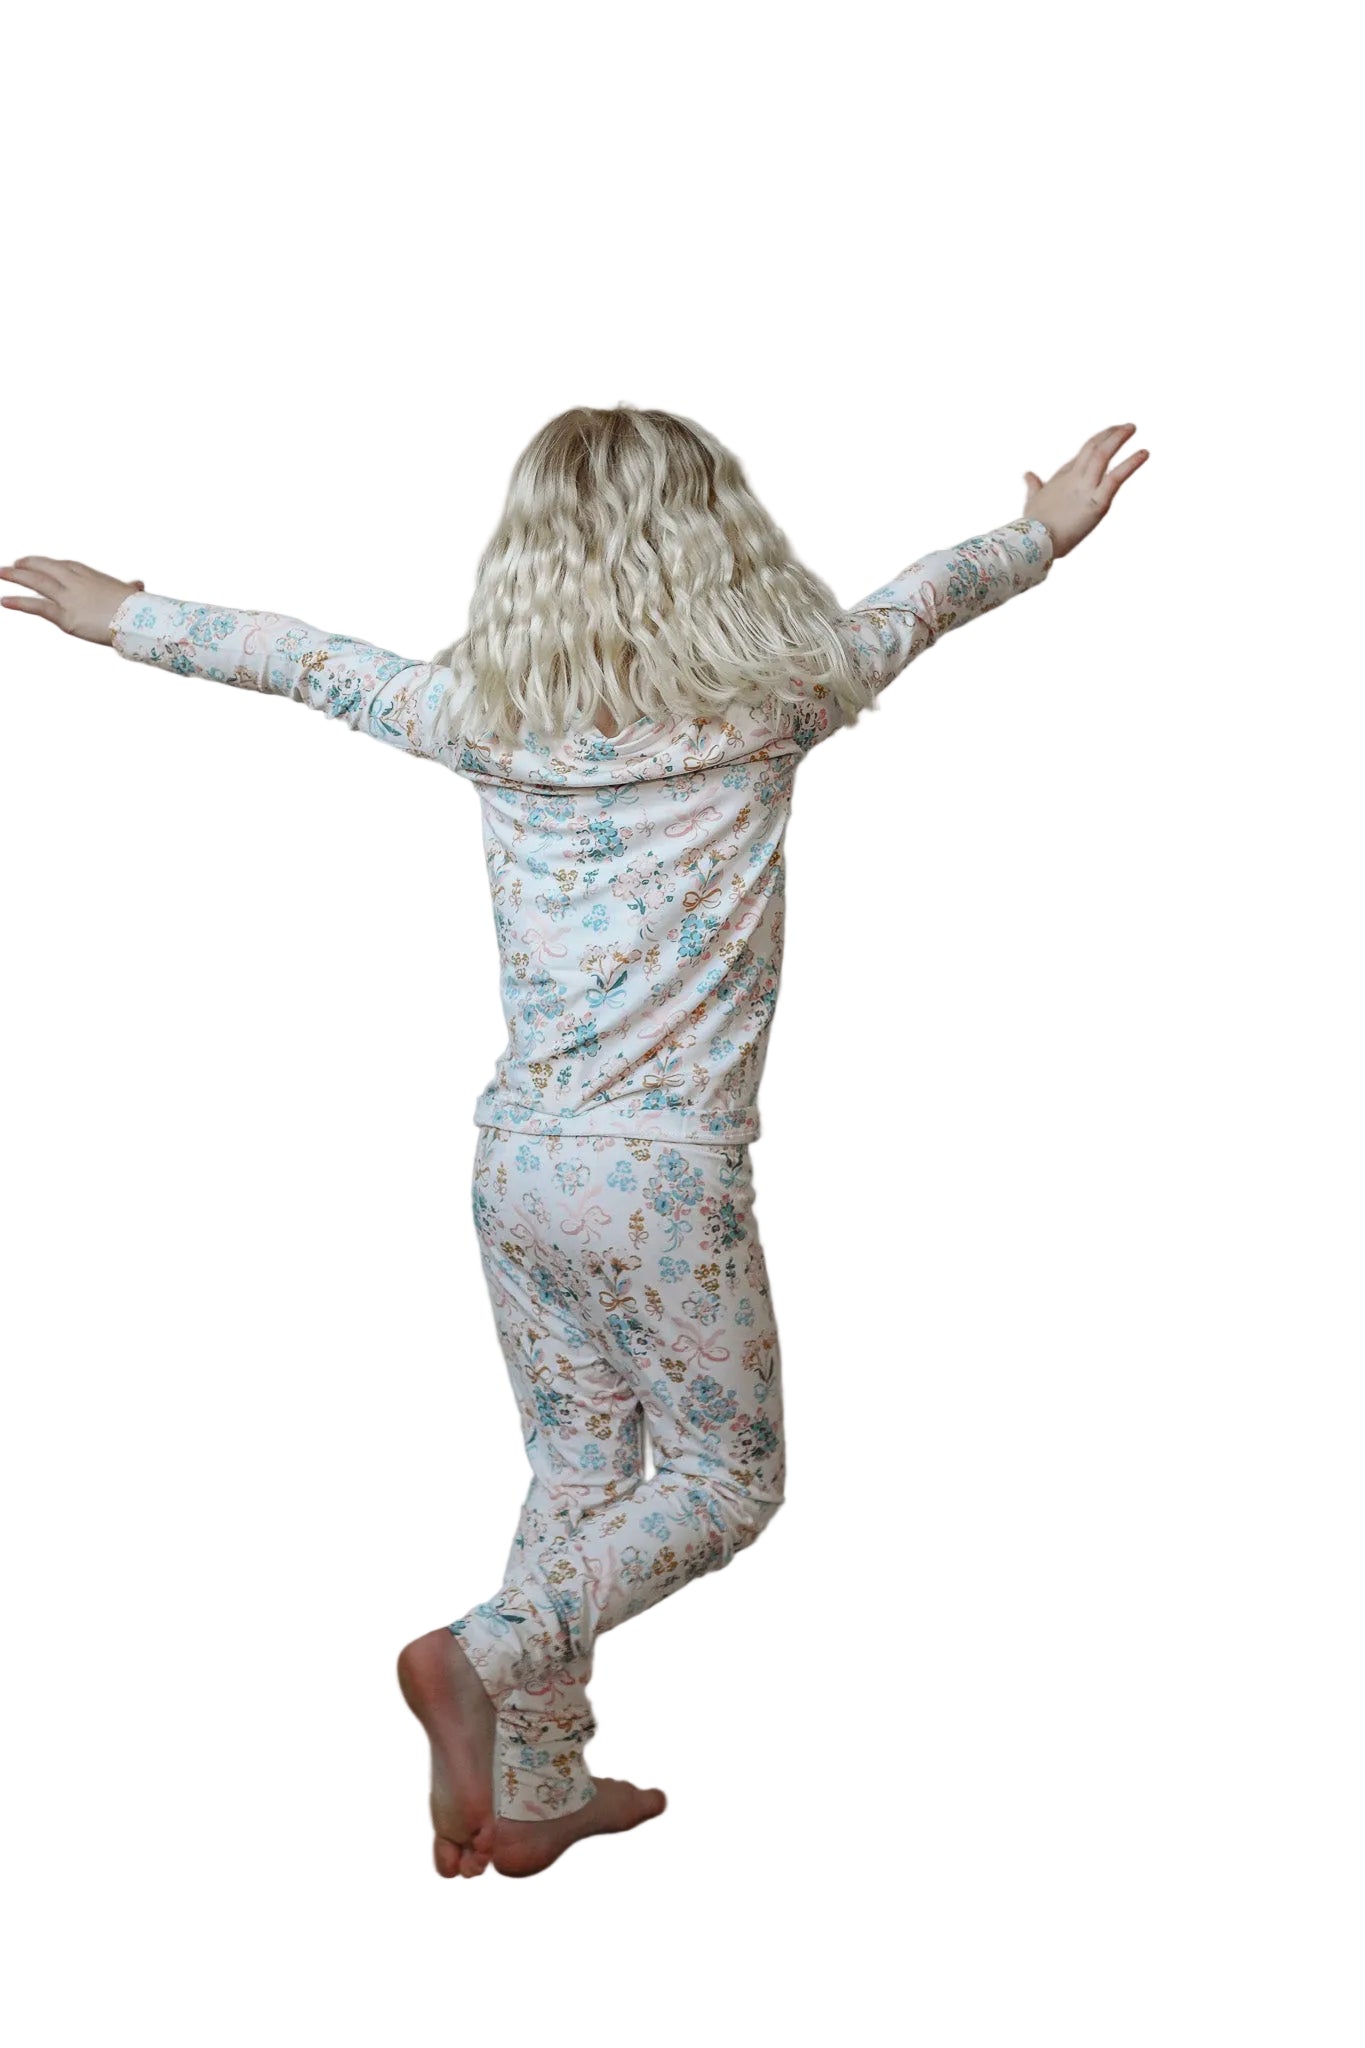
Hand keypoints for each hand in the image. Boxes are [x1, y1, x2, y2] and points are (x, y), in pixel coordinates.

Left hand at [0, 555, 146, 643]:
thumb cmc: (140, 609)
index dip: (47, 564)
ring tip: (0, 573)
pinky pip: (36, 606)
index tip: (36, 563)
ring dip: (15, 576)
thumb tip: (138, 585)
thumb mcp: (132, 593)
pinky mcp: (65, 616)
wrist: (140, 621)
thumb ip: (130, 588)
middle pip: (45, 567)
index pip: (64, 565)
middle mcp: (76, 581)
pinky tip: (4, 600)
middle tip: (12, 565)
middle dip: (27, 565)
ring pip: (36, 582)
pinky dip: (18, 602)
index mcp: (91, 574)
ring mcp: (68, 597)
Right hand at [1022, 424, 1148, 559]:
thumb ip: (1033, 486)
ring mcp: (1086, 488)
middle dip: (1110, 434)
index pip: (1084, 453)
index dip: (1098, 440)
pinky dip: (1131, 463)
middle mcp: (1075, 477)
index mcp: (1063, 477)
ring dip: (1119, 439)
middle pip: (1094, 447)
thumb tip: (1027, 474)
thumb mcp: (1032, 500)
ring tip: (1132, 427)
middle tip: (1126, 426)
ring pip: (1103, 455)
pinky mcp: (1097, 503)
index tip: (1109, 433)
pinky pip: (1116, 478)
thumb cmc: (1032, 525)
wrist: (1032, 542)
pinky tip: (1144, 453)